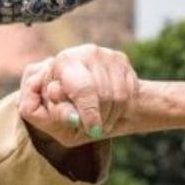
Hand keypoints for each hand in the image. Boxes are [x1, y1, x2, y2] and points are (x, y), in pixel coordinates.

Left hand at [19, 44, 137, 146]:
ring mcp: (107, 55)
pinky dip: (123, 108)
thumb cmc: (62, 106)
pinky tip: (109, 110)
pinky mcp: (122, 60)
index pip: (83, 88)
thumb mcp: (54, 117)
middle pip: (103, 95)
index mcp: (64, 62)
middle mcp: (87, 53)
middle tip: (93, 129)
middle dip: (100, 117)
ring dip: (111, 116)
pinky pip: (130, 92)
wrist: (76, 91)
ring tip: (99, 120)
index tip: (93, 130)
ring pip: (119, 96)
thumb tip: (73, 119)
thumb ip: (60, 116)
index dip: (89, 112)